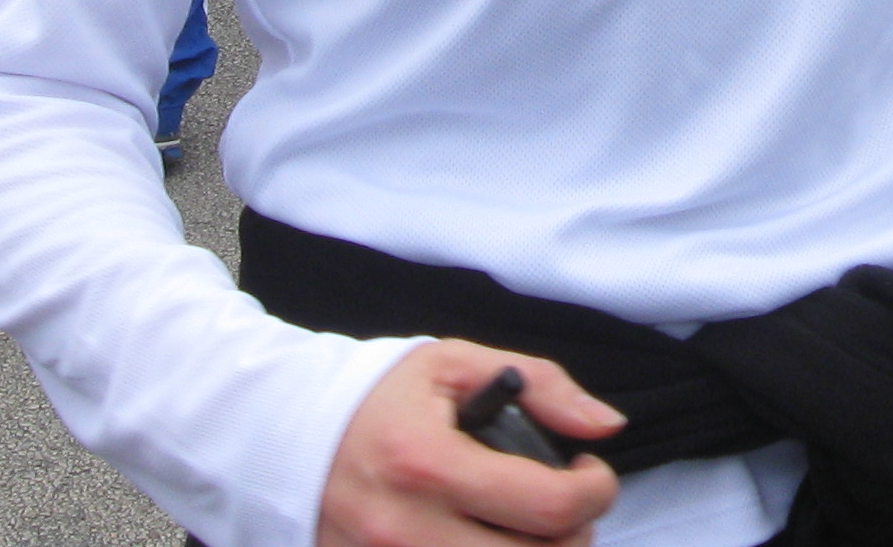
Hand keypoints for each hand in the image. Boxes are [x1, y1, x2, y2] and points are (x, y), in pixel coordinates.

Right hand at [318, 342, 622, 546]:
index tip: (590, 472)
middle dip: (574, 533)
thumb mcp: (456, 364)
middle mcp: (406, 530)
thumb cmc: (379, 397)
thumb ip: (541, 386)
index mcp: (428, 464)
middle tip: (568, 503)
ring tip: (535, 525)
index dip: (593, 491)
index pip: (547, 506)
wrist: (286, 434)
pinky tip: (497, 539)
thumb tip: (606, 426)